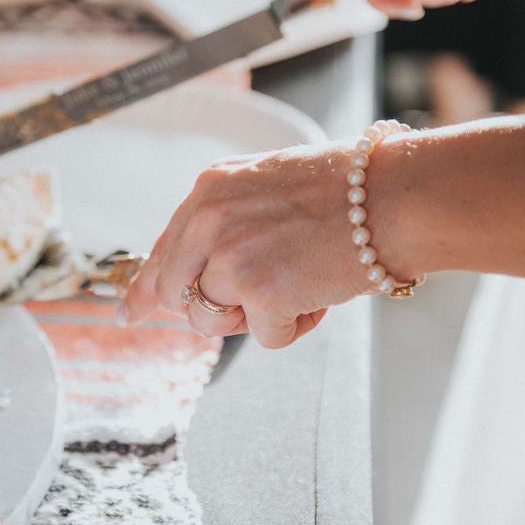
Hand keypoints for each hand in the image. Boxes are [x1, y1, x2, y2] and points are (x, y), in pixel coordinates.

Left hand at [122, 143, 371, 348]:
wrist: (394, 197)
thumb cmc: (349, 192)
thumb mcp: (269, 187)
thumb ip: (227, 222)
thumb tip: (199, 272)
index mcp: (210, 189)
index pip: (161, 250)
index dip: (145, 289)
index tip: (129, 314)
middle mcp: (209, 218)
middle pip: (176, 294)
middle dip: (212, 308)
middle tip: (259, 296)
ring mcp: (231, 255)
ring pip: (211, 321)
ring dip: (254, 317)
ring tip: (298, 285)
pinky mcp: (259, 292)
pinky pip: (262, 336)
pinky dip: (293, 327)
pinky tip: (318, 294)